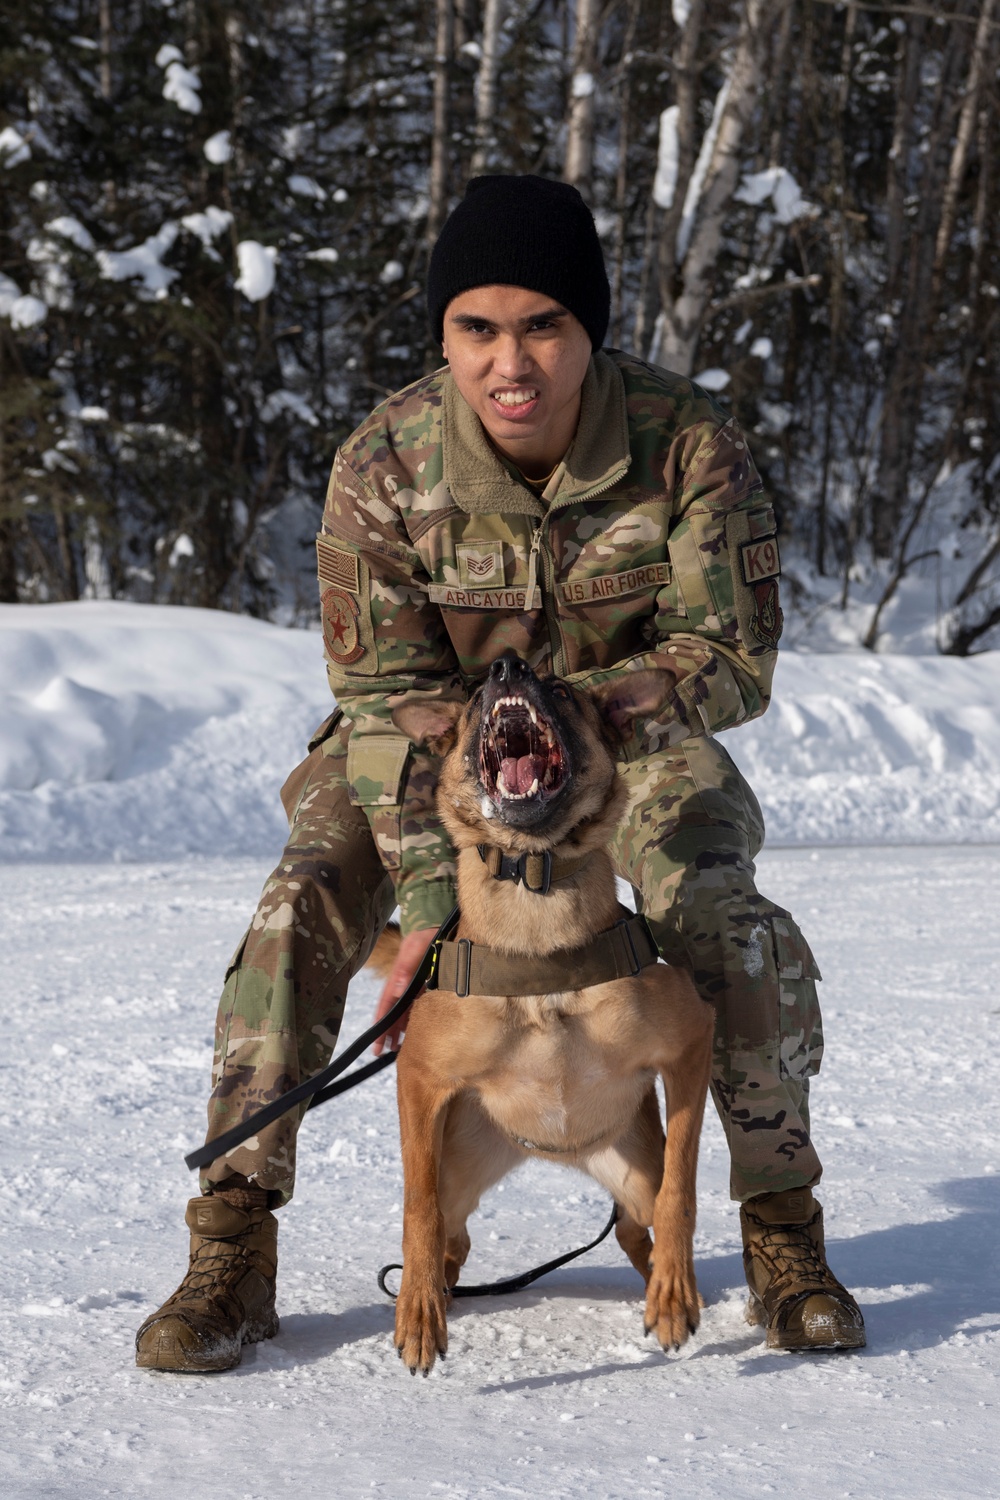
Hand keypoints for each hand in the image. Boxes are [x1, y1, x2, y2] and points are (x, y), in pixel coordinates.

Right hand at [372, 926, 437, 1054]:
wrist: (435, 924)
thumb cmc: (424, 935)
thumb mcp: (416, 946)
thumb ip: (407, 966)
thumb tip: (398, 989)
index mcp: (398, 978)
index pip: (386, 1005)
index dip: (381, 1024)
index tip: (376, 1042)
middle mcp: (403, 984)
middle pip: (393, 1012)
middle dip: (386, 1032)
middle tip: (382, 1052)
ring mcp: (413, 985)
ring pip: (403, 1011)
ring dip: (398, 1028)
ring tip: (395, 1047)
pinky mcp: (424, 984)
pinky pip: (415, 1005)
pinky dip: (411, 1019)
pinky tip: (412, 1030)